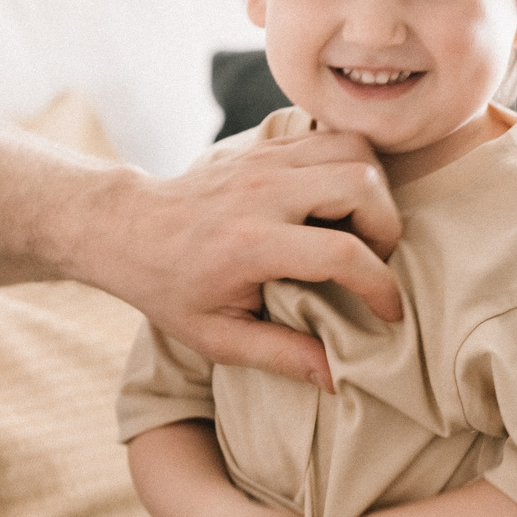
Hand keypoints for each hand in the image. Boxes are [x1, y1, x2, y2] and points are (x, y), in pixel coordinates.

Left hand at [74, 129, 402, 392]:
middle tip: (376, 261)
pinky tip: (338, 203)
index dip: (381, 286)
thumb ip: (280, 357)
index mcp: (250, 244)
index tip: (389, 313)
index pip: (343, 253)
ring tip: (361, 231)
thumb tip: (338, 379)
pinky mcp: (263, 146)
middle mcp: (261, 192)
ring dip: (374, 190)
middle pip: (361, 184)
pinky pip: (330, 137)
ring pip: (353, 150)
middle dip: (387, 227)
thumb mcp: (216, 338)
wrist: (127, 228)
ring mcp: (262, 160)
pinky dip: (351, 165)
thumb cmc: (169, 289)